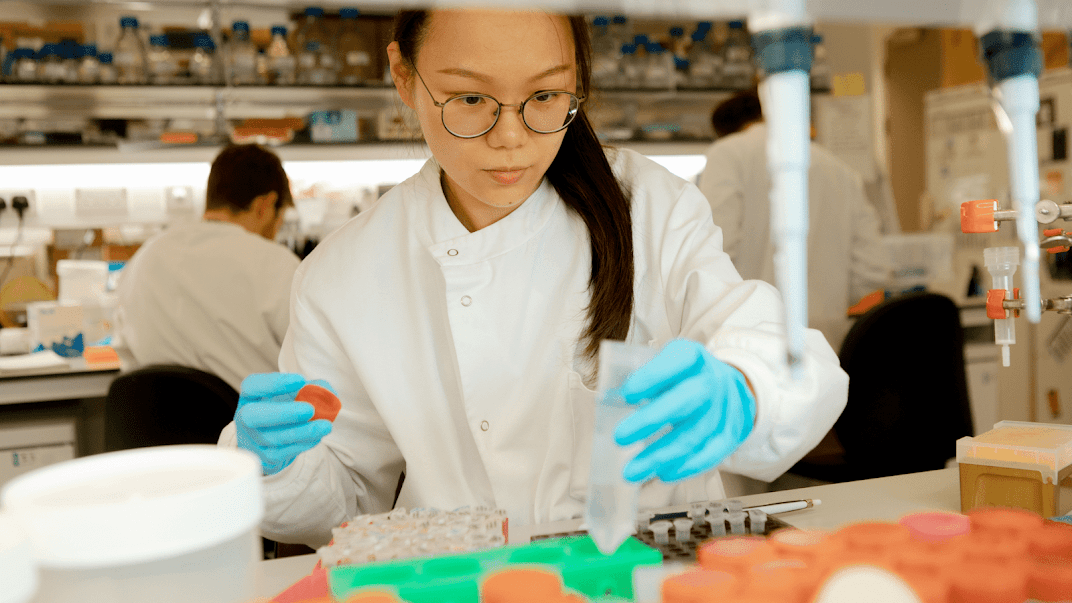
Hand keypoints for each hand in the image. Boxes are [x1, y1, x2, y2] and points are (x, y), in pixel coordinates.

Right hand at [235, 373, 333, 475]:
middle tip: (310, 409)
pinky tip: (317, 436)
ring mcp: (252, 440)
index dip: (274, 383)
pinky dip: (303, 444)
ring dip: (302, 432)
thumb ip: (312, 389)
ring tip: (325, 426)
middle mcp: (244, 418)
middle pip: (253, 415)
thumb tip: (329, 392)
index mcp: (250, 396)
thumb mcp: (292, 395)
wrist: (270, 441)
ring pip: (273, 437)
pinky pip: (283, 452)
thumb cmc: (282, 410)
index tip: (300, 380)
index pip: (252, 386)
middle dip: (283, 413)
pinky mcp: (264, 457)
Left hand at [614, 339, 755, 482]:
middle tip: (619, 438)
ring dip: (660, 455)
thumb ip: (645, 379)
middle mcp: (712, 380)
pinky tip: (662, 474)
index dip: (653, 377)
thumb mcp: (667, 365)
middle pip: (686, 400)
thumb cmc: (684, 377)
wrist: (729, 388)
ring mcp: (725, 408)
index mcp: (692, 357)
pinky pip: (711, 454)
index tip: (626, 394)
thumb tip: (610, 401)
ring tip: (631, 471)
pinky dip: (686, 467)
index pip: (678, 360)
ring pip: (695, 434)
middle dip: (650, 420)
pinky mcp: (731, 434)